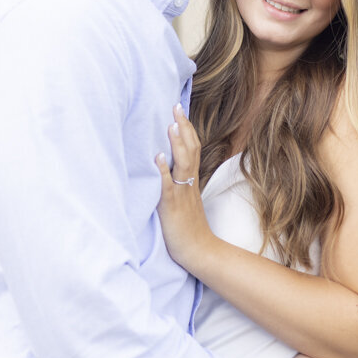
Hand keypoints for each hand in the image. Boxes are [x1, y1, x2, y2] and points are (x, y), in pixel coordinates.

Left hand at [156, 105, 214, 271]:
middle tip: (176, 106)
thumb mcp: (186, 200)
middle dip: (183, 127)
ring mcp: (181, 193)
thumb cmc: (189, 228)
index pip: (193, 149)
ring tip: (171, 124)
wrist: (199, 251)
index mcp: (191, 181)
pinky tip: (158, 157)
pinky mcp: (172, 206)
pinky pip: (168, 186)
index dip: (187, 129)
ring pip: (183, 163)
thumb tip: (167, 166)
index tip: (180, 111)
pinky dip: (163, 170)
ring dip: (177, 143)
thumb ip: (179, 183)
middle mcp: (188, 183)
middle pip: (190, 149)